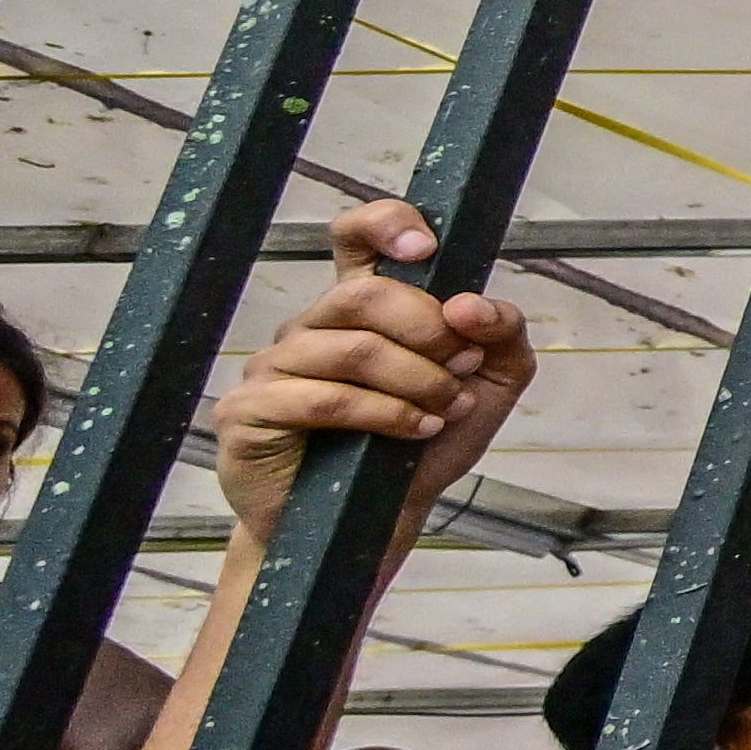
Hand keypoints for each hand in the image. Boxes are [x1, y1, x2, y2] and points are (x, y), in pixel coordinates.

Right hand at [209, 203, 528, 536]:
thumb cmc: (424, 447)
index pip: (356, 240)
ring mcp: (272, 368)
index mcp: (359, 310)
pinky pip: (325, 398)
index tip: (425, 247)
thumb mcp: (490, 384)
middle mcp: (310, 328)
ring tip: (445, 411)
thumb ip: (501, 334)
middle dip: (429, 330)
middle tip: (462, 365)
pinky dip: (386, 414)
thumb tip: (473, 304)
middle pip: (366, 296)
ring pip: (353, 350)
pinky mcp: (248, 412)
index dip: (385, 225)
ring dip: (418, 380)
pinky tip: (415, 430)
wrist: (378, 524)